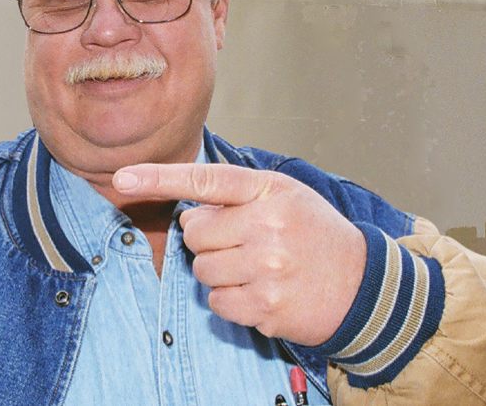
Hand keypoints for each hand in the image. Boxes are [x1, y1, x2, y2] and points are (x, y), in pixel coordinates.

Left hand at [113, 163, 365, 345]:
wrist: (362, 284)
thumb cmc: (315, 234)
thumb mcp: (285, 197)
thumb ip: (237, 197)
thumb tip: (190, 214)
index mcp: (270, 192)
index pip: (206, 180)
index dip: (159, 178)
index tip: (123, 177)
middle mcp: (267, 226)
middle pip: (195, 234)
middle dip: (209, 240)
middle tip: (244, 243)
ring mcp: (266, 269)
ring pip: (202, 270)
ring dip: (219, 271)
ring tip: (257, 268)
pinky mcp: (265, 306)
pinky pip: (217, 302)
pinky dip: (231, 300)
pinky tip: (260, 291)